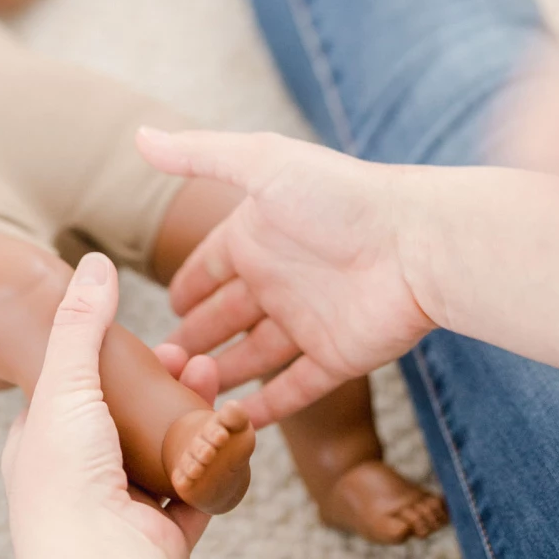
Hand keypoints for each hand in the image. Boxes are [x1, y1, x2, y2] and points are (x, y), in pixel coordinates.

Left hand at [3, 252, 219, 558]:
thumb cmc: (65, 476)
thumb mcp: (65, 381)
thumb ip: (81, 323)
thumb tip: (95, 262)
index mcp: (40, 449)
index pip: (72, 393)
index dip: (109, 364)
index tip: (146, 342)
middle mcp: (78, 482)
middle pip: (129, 420)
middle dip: (164, 386)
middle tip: (192, 359)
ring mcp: (122, 512)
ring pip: (167, 452)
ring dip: (194, 416)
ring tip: (213, 383)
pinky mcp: (164, 535)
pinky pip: (197, 490)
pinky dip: (216, 463)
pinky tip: (233, 431)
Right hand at [137, 128, 436, 427]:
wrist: (419, 243)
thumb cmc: (342, 197)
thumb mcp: (262, 164)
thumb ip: (200, 153)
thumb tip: (140, 134)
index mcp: (261, 234)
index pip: (212, 265)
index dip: (189, 285)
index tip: (163, 310)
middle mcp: (282, 278)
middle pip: (227, 316)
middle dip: (194, 336)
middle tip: (159, 362)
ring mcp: (309, 320)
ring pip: (253, 356)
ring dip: (220, 374)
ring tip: (183, 393)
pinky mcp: (336, 358)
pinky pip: (294, 389)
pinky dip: (265, 409)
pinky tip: (234, 423)